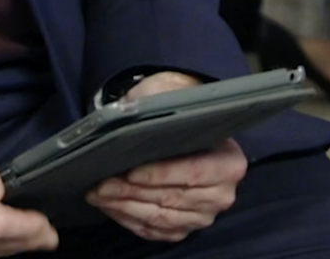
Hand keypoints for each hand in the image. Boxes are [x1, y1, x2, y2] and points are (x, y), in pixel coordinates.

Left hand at [85, 73, 247, 242]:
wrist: (186, 130)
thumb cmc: (178, 113)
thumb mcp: (171, 98)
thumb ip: (156, 105)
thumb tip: (127, 113)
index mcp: (230, 162)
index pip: (193, 172)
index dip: (160, 175)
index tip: (130, 171)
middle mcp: (222, 194)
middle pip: (172, 198)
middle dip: (131, 191)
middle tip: (101, 184)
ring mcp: (203, 215)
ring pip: (159, 217)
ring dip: (125, 207)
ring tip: (100, 194)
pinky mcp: (185, 229)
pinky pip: (154, 231)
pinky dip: (129, 219)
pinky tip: (111, 206)